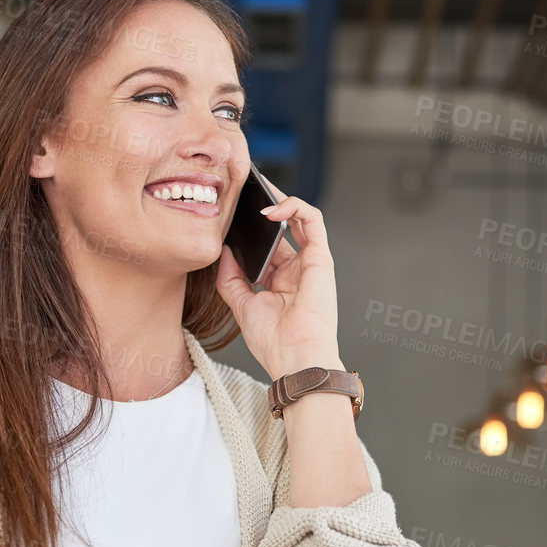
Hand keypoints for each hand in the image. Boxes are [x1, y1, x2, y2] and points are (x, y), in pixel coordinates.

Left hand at [214, 182, 341, 379]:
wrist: (295, 359)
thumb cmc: (275, 342)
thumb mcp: (241, 305)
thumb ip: (231, 278)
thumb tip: (224, 251)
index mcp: (280, 281)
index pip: (268, 243)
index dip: (252, 226)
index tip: (233, 211)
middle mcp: (297, 269)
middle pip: (284, 226)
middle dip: (266, 203)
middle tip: (245, 188)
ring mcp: (311, 262)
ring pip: (301, 216)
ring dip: (281, 199)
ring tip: (259, 191)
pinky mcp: (321, 258)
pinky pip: (313, 220)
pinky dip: (295, 207)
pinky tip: (272, 210)